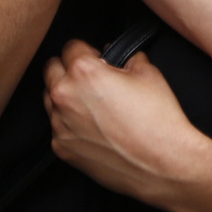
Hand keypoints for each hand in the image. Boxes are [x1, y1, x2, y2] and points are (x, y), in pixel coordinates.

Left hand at [44, 41, 211, 208]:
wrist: (162, 164)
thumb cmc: (157, 121)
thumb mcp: (149, 73)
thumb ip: (128, 58)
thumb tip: (122, 59)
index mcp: (84, 72)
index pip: (71, 47)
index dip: (88, 50)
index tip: (96, 57)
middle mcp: (66, 97)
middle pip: (52, 69)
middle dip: (69, 68)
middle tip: (90, 77)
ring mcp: (61, 126)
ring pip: (50, 99)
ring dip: (65, 95)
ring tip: (91, 103)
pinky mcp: (63, 149)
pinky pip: (57, 127)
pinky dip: (69, 123)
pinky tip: (92, 126)